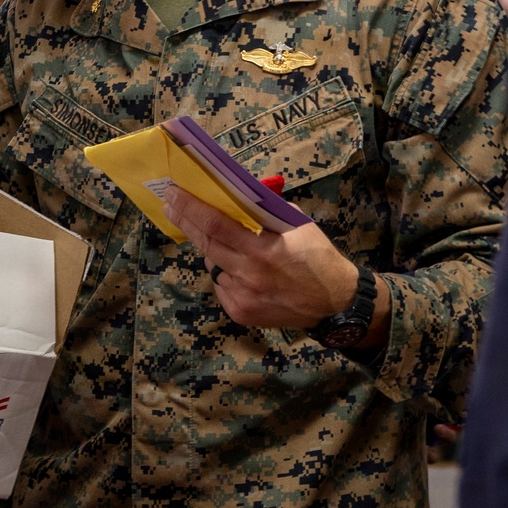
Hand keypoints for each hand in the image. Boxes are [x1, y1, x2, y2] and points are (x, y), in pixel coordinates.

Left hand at [162, 187, 388, 346]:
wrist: (336, 303)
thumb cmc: (319, 258)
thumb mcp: (299, 226)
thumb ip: (268, 212)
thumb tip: (240, 196)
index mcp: (264, 251)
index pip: (217, 225)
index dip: (192, 208)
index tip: (174, 194)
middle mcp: (249, 275)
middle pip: (206, 244)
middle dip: (185, 221)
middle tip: (171, 204)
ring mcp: (243, 297)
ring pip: (213, 266)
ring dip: (213, 251)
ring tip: (225, 243)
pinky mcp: (240, 313)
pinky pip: (222, 286)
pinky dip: (225, 274)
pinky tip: (241, 271)